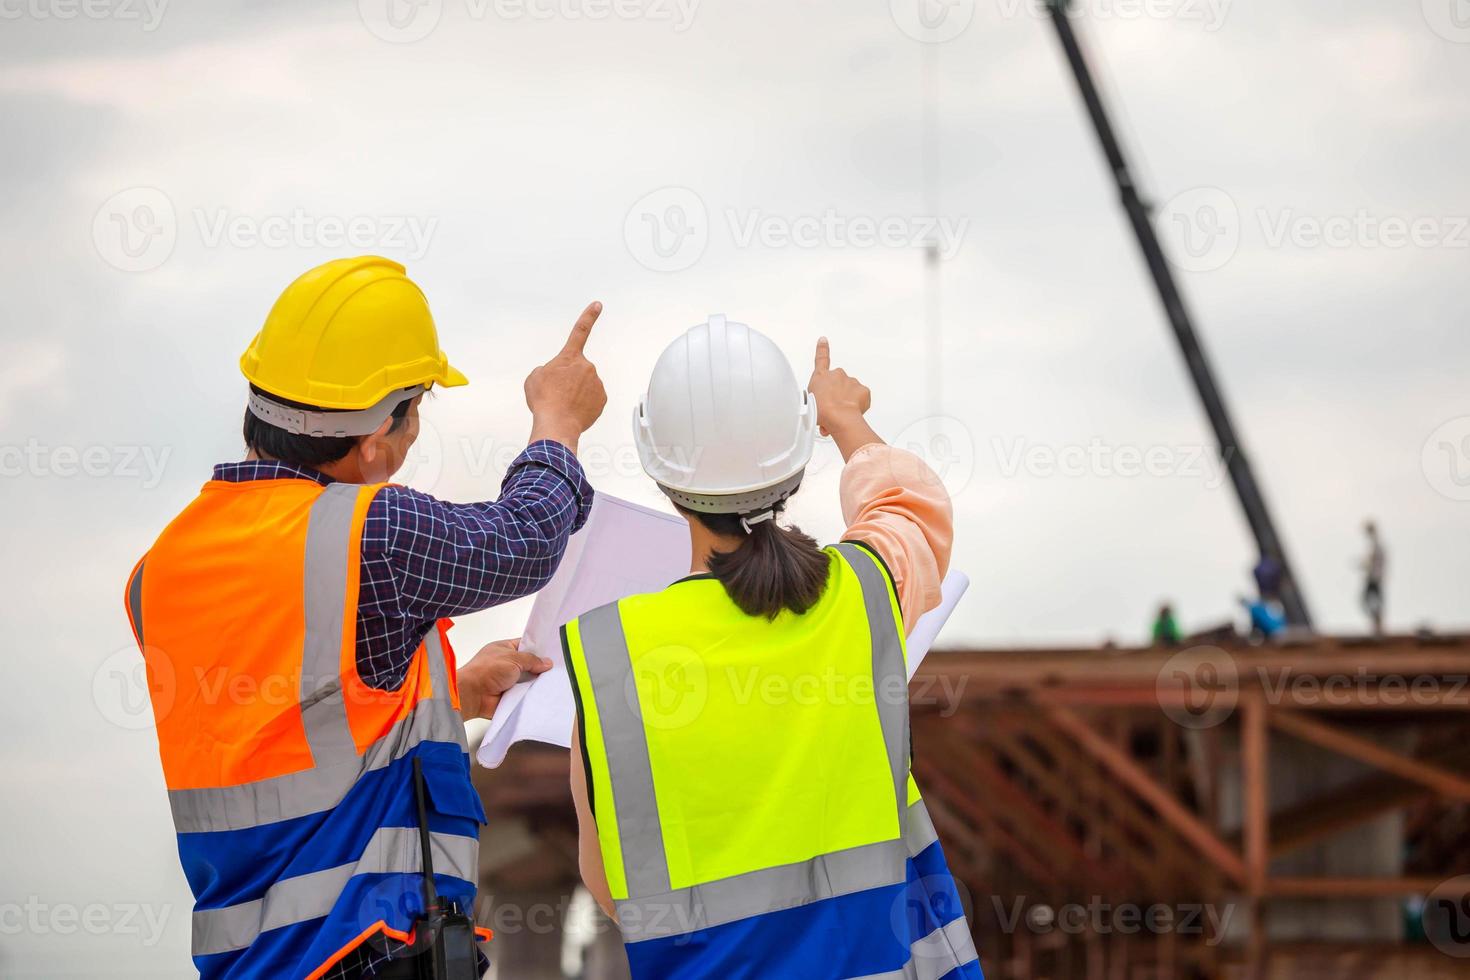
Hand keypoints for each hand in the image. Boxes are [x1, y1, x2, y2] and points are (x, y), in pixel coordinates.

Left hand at [457, 638, 553, 720]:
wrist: (473, 695)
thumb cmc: (486, 671)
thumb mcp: (513, 658)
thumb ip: (531, 660)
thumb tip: (546, 662)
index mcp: (504, 649)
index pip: (524, 646)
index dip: (537, 648)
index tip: (553, 651)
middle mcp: (506, 664)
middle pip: (528, 665)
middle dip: (540, 667)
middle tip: (557, 667)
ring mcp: (508, 681)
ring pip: (529, 681)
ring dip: (536, 682)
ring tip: (555, 680)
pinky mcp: (511, 696)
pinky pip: (526, 694)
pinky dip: (532, 695)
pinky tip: (545, 693)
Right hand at [524, 302, 607, 451]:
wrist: (557, 424)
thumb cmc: (544, 401)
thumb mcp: (534, 378)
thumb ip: (547, 369)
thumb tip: (555, 375)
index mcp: (569, 357)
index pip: (580, 331)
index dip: (589, 316)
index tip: (597, 305)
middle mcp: (586, 366)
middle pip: (576, 370)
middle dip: (568, 380)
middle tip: (557, 394)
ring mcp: (596, 383)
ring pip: (584, 386)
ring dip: (575, 393)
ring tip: (563, 404)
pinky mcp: (602, 400)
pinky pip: (591, 399)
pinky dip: (583, 404)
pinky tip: (573, 411)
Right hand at [807, 336, 879, 460]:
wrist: (839, 416)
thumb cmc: (822, 411)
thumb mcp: (810, 405)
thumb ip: (818, 401)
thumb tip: (823, 410)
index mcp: (821, 377)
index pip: (821, 359)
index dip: (822, 349)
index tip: (823, 340)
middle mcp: (836, 375)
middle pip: (838, 383)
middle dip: (837, 394)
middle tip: (833, 408)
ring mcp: (851, 381)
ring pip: (850, 392)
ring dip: (847, 401)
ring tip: (841, 414)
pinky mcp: (863, 389)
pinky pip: (861, 397)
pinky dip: (858, 405)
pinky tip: (851, 412)